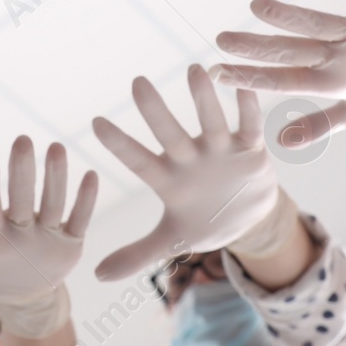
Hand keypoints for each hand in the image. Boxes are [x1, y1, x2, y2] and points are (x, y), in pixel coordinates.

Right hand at [0, 137, 97, 305]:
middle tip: (22, 140)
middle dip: (23, 173)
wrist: (29, 303)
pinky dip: (87, 199)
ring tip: (55, 147)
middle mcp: (24, 241)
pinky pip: (82, 219)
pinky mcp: (73, 244)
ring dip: (57, 177)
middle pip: (24, 202)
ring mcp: (51, 242)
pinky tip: (91, 173)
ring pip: (55, 206)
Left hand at [91, 65, 277, 280]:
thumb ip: (136, 254)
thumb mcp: (172, 241)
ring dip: (204, 98)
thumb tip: (97, 276)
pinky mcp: (251, 148)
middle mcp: (191, 158)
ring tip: (195, 69)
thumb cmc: (203, 221)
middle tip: (137, 82)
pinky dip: (248, 106)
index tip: (95, 123)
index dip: (119, 145)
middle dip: (155, 111)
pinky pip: (250, 124)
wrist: (249, 216)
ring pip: (210, 120)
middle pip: (170, 133)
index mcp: (169, 179)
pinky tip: (243, 83)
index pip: (139, 161)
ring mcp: (221, 150)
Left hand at [212, 0, 345, 144]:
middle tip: (221, 39)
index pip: (283, 77)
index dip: (252, 76)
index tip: (217, 73)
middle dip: (258, 47)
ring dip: (290, 16)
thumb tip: (280, 143)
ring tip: (257, 7)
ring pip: (317, 23)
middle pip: (291, 49)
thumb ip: (320, 125)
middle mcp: (336, 53)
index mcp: (329, 79)